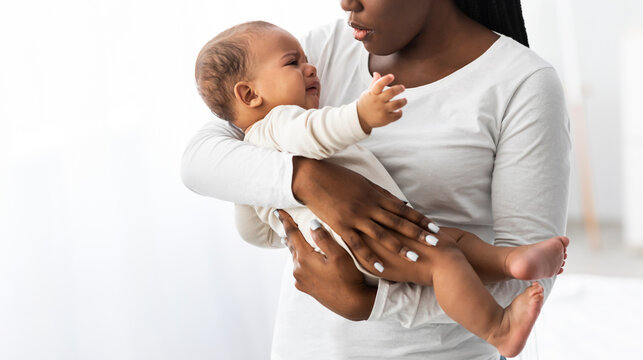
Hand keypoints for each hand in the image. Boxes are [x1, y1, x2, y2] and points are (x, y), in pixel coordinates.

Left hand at [276, 210, 376, 320]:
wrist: (351, 304)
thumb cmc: (348, 278)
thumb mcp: (339, 254)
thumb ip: (323, 237)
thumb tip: (311, 223)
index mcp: (304, 258)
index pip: (292, 234)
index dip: (285, 221)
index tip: (278, 211)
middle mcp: (298, 270)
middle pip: (292, 246)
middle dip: (289, 233)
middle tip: (284, 220)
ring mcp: (300, 280)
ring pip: (295, 258)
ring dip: (294, 247)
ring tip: (290, 238)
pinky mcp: (305, 288)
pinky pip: (299, 269)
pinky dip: (300, 260)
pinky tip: (303, 260)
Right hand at [292, 157, 439, 274]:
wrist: (312, 177)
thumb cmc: (338, 177)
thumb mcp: (363, 182)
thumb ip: (382, 194)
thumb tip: (401, 204)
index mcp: (376, 195)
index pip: (403, 210)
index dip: (420, 219)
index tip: (435, 228)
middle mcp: (369, 207)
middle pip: (398, 222)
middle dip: (418, 233)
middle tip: (435, 243)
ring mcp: (355, 217)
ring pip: (382, 234)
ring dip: (399, 247)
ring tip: (415, 257)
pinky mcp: (341, 226)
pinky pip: (358, 245)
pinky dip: (370, 257)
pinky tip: (381, 268)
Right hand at [356, 72, 406, 133]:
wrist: (360, 118)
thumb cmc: (366, 103)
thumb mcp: (368, 93)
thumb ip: (374, 83)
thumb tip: (376, 73)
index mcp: (373, 94)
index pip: (379, 84)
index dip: (386, 79)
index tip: (392, 76)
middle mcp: (377, 101)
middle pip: (391, 92)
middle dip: (399, 88)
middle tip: (402, 88)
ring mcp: (382, 110)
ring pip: (397, 104)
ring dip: (403, 101)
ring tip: (404, 100)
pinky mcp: (385, 118)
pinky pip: (397, 115)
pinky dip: (400, 112)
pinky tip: (399, 110)